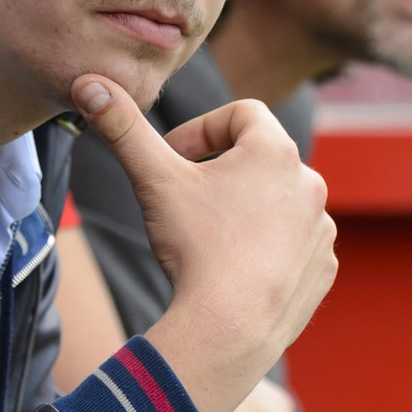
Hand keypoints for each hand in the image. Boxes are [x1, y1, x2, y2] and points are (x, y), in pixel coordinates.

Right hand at [71, 75, 334, 411]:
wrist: (229, 327)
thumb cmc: (195, 247)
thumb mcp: (153, 179)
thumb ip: (123, 128)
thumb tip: (89, 84)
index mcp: (274, 151)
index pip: (241, 113)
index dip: (202, 129)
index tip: (174, 158)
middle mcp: (309, 182)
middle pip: (259, 159)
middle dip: (222, 172)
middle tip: (186, 200)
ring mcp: (320, 228)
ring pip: (278, 202)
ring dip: (247, 209)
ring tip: (210, 237)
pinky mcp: (322, 267)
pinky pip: (295, 244)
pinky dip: (268, 248)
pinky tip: (236, 268)